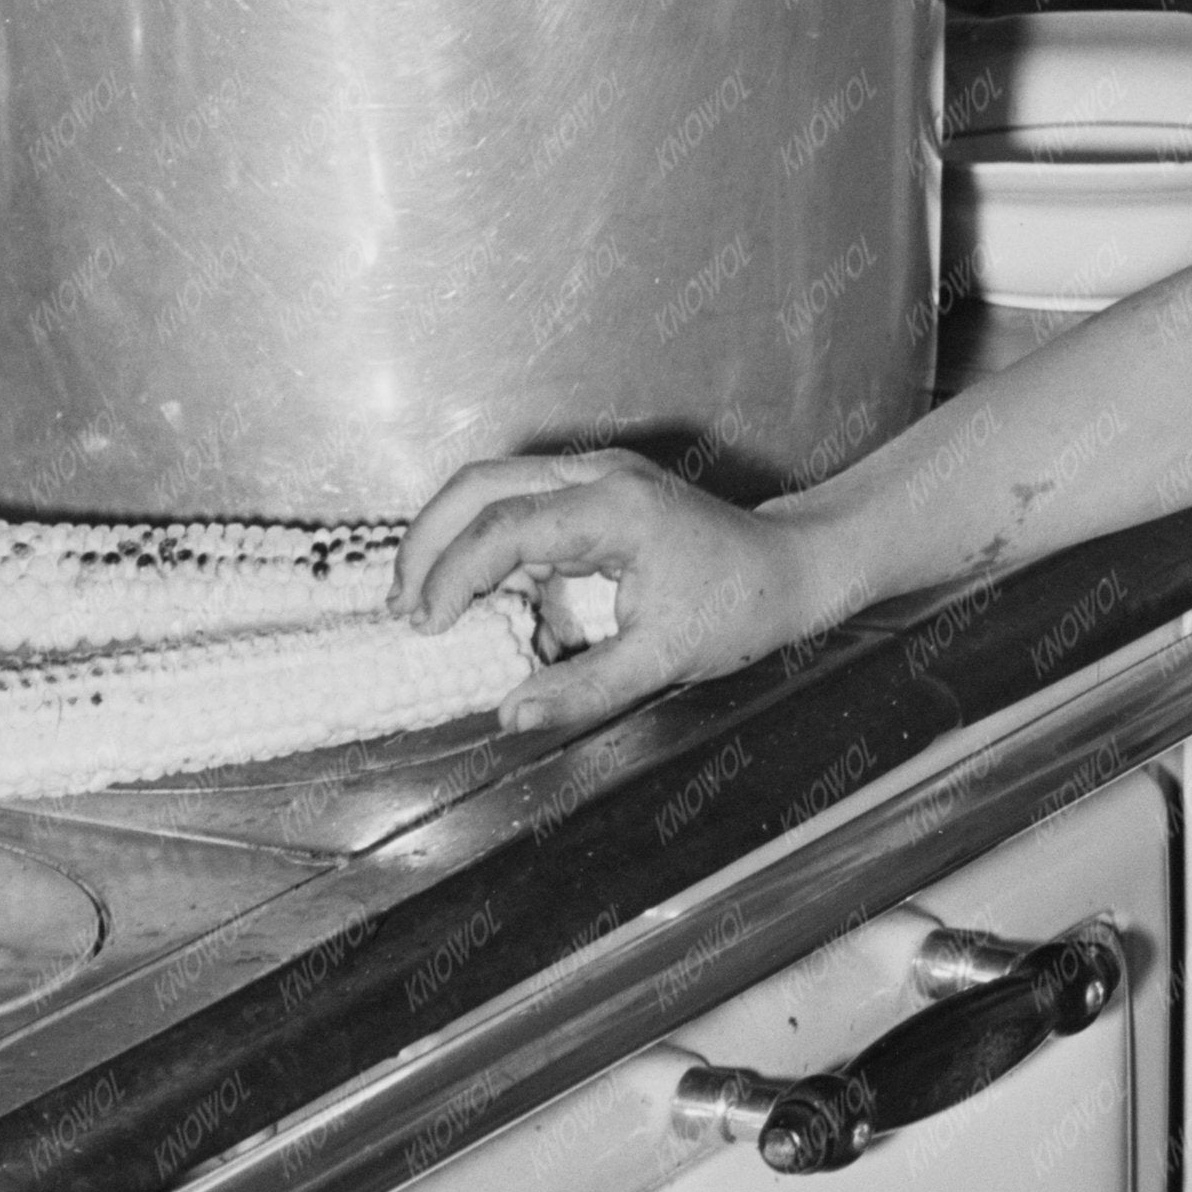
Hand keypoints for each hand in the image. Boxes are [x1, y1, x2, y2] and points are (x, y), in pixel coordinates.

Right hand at [393, 445, 813, 738]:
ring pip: (491, 485)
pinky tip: (469, 591)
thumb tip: (512, 717)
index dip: (453, 575)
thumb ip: (584, 688)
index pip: (504, 527)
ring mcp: (594, 475)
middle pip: (479, 485)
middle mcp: (597, 475)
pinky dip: (481, 540)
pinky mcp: (593, 491)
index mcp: (613, 507)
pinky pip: (518, 502)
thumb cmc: (743, 606)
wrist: (792, 569)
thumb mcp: (666, 660)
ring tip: (419, 599)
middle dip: (427, 541)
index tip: (424, 625)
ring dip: (447, 536)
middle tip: (399, 605)